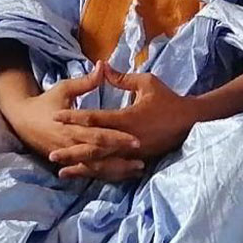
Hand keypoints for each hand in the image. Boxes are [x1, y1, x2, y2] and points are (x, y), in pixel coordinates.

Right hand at [0, 61, 143, 179]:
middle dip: (120, 158)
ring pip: (96, 167)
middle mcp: (70, 145)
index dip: (117, 138)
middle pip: (99, 155)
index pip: (97, 135)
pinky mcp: (69, 162)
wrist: (22, 121)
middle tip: (142, 158)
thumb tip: (103, 65)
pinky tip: (123, 174)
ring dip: (116, 170)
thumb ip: (86, 82)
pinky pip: (90, 171)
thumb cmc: (46, 101)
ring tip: (138, 169)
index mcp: (70, 127)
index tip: (136, 139)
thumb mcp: (64, 89)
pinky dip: (106, 174)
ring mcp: (69, 156)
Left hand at [52, 66, 204, 163]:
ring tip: (61, 172)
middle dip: (72, 151)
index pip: (95, 119)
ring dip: (81, 167)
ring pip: (102, 162)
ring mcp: (133, 153)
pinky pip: (114, 169)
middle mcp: (127, 139)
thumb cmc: (168, 99)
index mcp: (127, 118)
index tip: (56, 117)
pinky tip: (85, 176)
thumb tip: (102, 67)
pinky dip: (98, 173)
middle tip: (51, 155)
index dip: (74, 117)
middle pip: (94, 147)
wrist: (190, 121)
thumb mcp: (147, 83)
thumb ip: (122, 78)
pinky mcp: (138, 160)